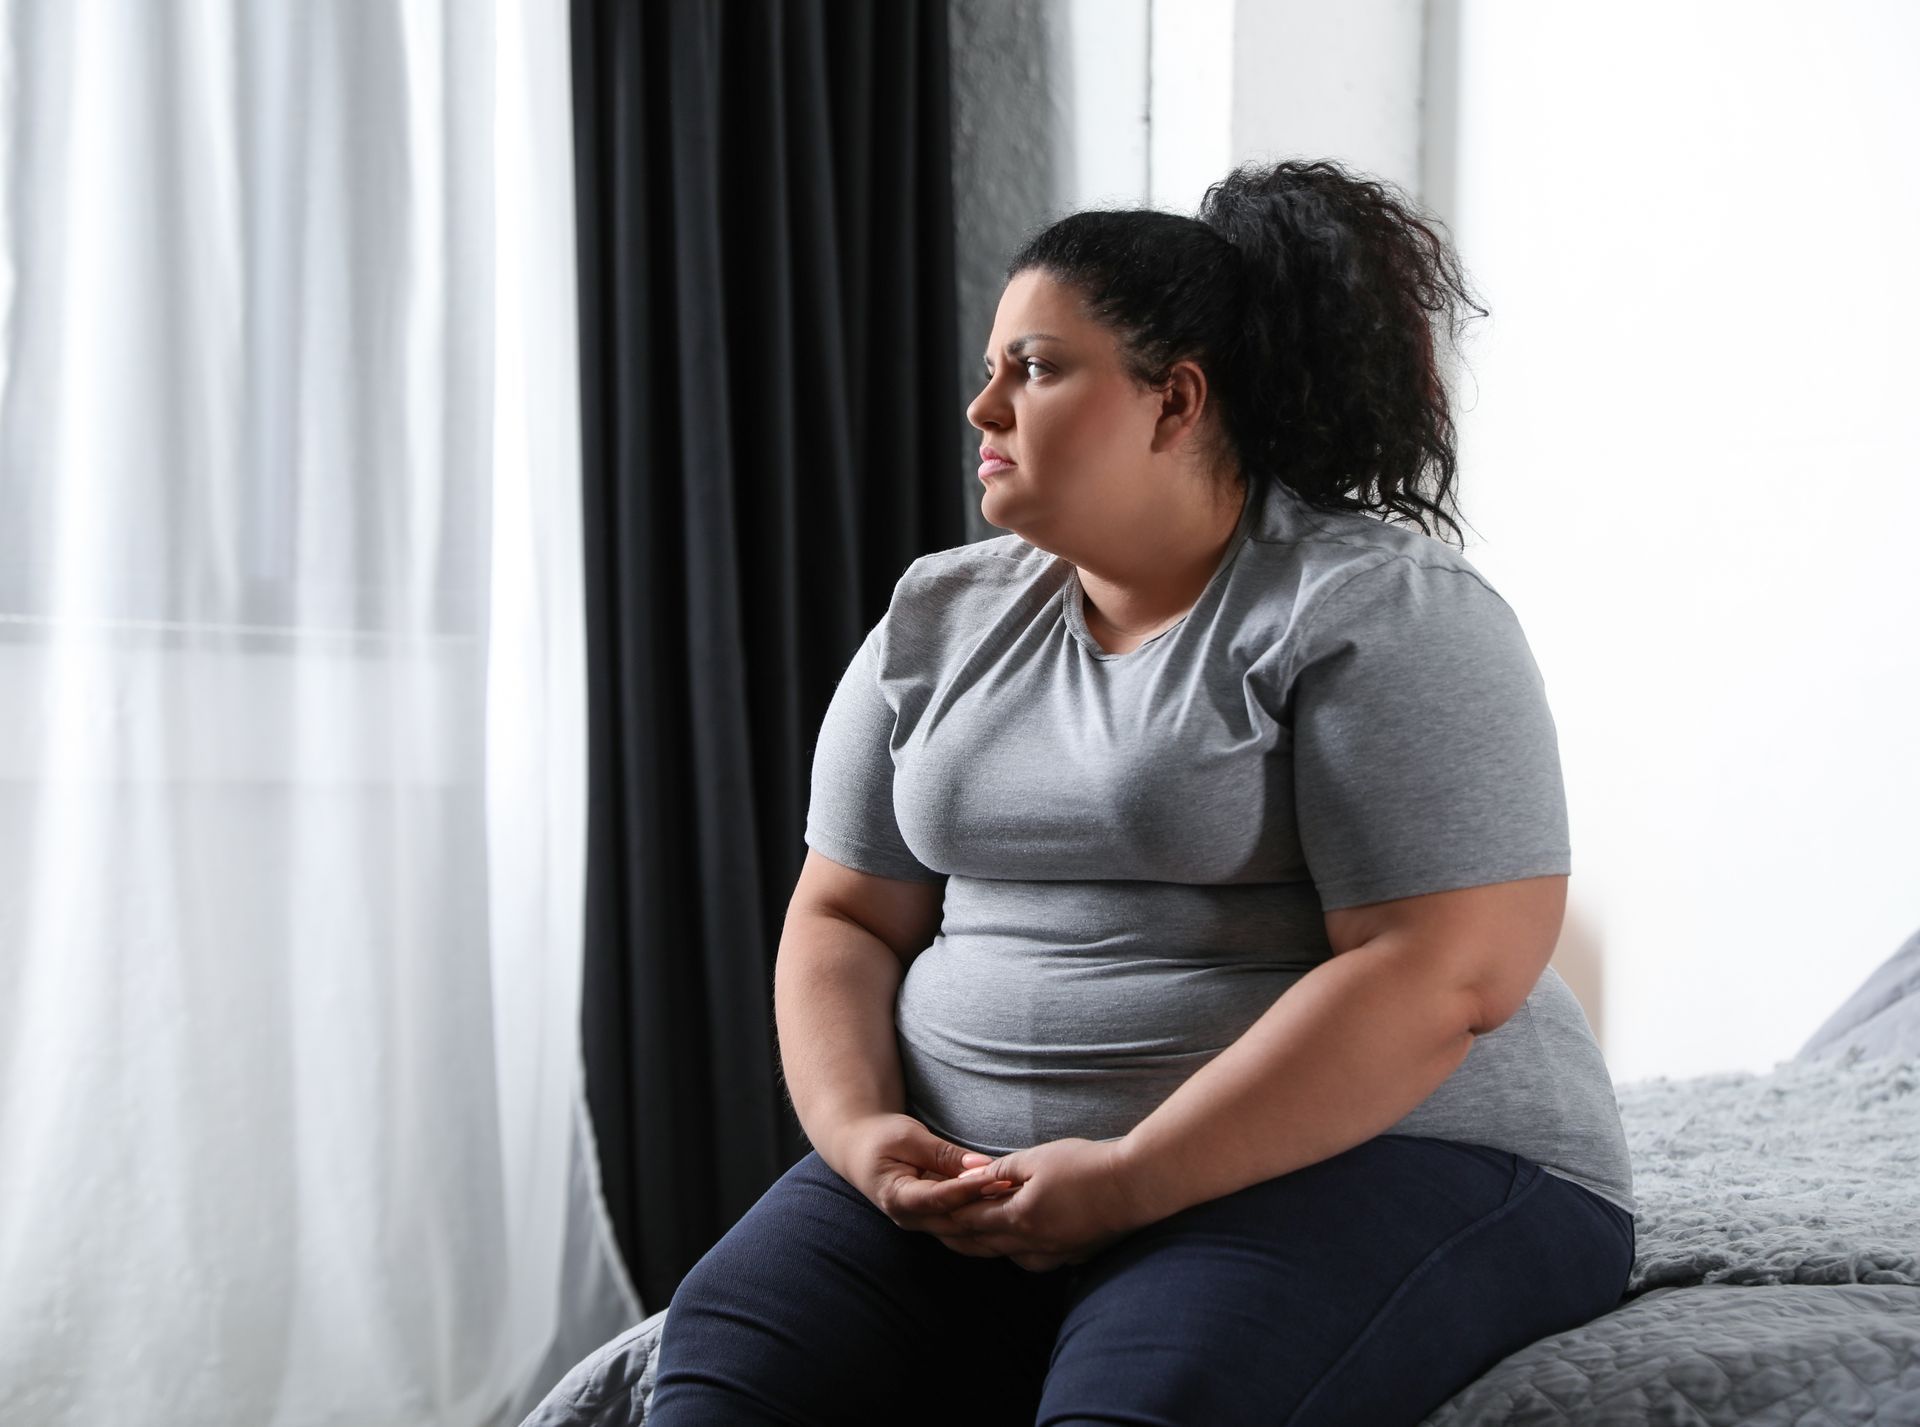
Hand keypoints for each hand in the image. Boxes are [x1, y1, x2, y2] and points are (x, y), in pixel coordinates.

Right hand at [828, 1113, 1019, 1244]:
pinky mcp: (932, 1220)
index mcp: (897, 1197)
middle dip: (987, 1210)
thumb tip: (981, 1166)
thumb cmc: (881, 1137)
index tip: (998, 1180)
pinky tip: (1009, 1210)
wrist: (859, 1148)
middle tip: (1020, 1195)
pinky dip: (984, 1221)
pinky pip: (961, 1227)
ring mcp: (921, 1223)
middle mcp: (909, 1219)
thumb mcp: (909, 1137)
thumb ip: (943, 1154)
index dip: (969, 1191)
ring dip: (990, 1220)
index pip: (939, 1199)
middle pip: (954, 1222)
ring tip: (1021, 1203)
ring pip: (961, 1231)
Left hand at [938, 1137, 1144, 1272]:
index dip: (947, 1214)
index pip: (971, 1220)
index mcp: (1019, 1217)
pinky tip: (1016, 1242)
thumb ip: (1002, 1169)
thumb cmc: (1086, 1165)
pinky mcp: (1073, 1256)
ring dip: (986, 1247)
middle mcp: (1032, 1244)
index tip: (928, 1210)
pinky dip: (1016, 1251)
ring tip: (969, 1237)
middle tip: (936, 1230)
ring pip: (1008, 1256)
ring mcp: (1054, 1254)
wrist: (1135, 1186)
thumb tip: (973, 1178)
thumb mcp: (1038, 1158)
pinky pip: (1034, 1260)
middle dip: (958, 1237)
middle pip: (984, 1245)